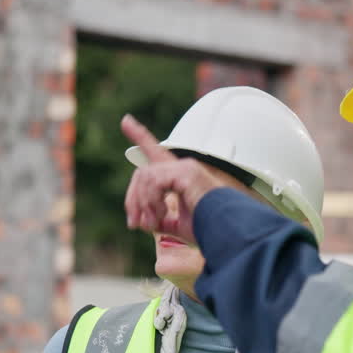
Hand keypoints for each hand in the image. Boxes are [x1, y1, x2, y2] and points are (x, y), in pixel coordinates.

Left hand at [120, 114, 222, 242]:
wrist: (226, 232)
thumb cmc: (208, 229)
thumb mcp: (177, 225)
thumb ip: (159, 219)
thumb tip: (142, 222)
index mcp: (181, 176)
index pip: (156, 152)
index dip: (140, 135)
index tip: (126, 121)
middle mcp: (183, 167)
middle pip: (142, 172)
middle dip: (132, 199)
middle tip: (134, 224)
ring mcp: (185, 168)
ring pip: (145, 177)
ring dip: (143, 204)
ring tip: (153, 224)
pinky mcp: (186, 173)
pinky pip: (155, 182)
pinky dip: (152, 201)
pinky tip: (162, 216)